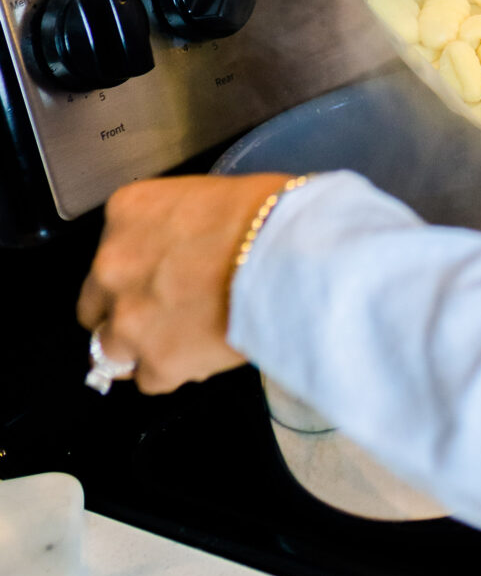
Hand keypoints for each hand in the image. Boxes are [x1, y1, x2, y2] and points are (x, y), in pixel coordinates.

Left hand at [77, 172, 287, 393]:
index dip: (135, 271)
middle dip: (124, 311)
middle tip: (163, 312)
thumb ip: (173, 228)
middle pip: (95, 305)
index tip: (156, 277)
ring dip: (140, 348)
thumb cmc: (269, 218)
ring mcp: (129, 319)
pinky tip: (202, 354)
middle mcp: (113, 266)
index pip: (107, 251)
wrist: (291, 256)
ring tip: (179, 341)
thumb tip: (181, 251)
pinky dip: (173, 372)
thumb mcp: (207, 196)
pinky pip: (151, 380)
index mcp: (126, 213)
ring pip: (110, 350)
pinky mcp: (155, 362)